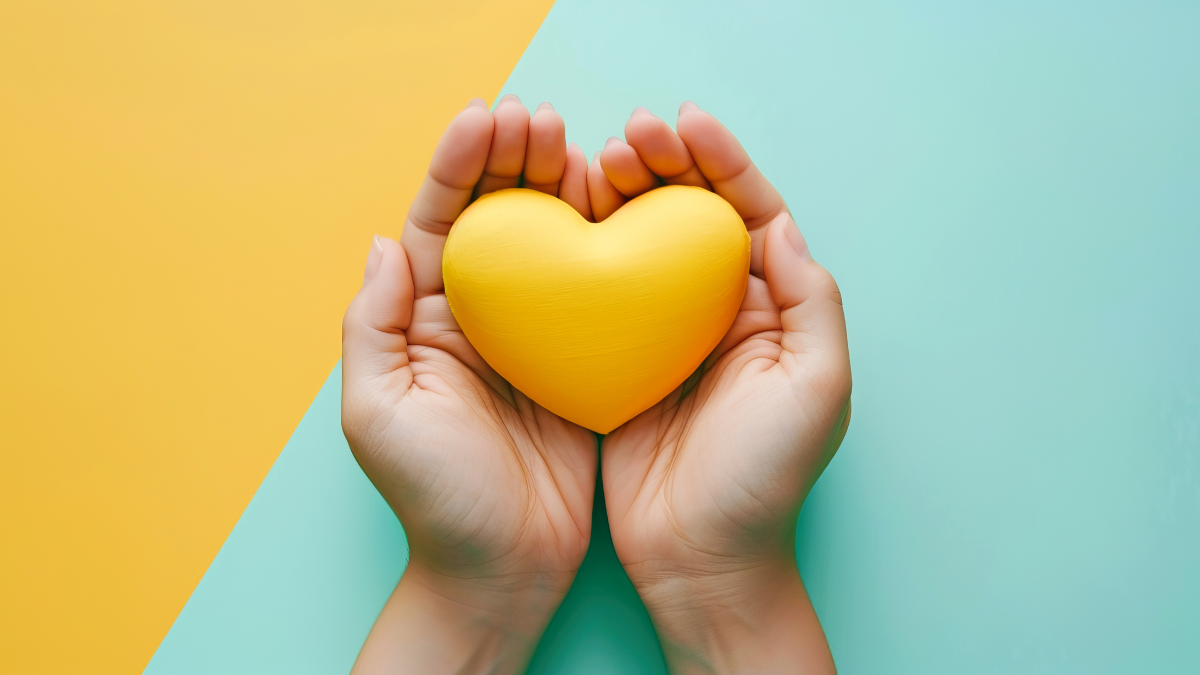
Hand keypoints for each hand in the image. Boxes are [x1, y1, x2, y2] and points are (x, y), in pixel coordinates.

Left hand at [340, 96, 597, 673]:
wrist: (502, 568)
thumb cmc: (435, 499)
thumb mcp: (378, 413)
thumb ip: (373, 326)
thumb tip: (385, 243)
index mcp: (424, 321)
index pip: (441, 224)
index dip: (460, 167)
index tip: (487, 120)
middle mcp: (480, 317)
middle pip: (497, 219)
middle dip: (515, 161)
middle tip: (542, 120)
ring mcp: (535, 336)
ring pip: (550, 242)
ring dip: (564, 188)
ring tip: (583, 147)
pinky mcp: (583, 360)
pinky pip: (597, 290)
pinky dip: (608, 244)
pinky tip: (623, 209)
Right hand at [598, 103, 851, 673]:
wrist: (701, 559)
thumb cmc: (765, 480)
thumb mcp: (816, 388)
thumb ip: (810, 301)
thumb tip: (779, 226)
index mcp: (772, 309)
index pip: (749, 214)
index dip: (721, 162)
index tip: (684, 123)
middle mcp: (719, 312)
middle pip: (691, 218)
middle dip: (664, 167)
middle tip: (627, 137)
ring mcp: (664, 336)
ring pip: (642, 244)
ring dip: (620, 197)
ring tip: (592, 163)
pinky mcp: (617, 362)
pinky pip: (600, 293)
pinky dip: (582, 251)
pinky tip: (561, 221)